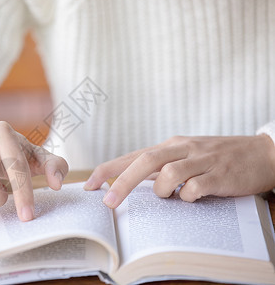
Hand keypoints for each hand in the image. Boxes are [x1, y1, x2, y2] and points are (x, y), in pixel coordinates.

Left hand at [85, 135, 274, 207]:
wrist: (261, 153)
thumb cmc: (217, 158)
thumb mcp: (186, 156)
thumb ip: (161, 167)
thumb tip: (129, 183)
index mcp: (171, 145)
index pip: (133, 155)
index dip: (109, 169)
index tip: (90, 185)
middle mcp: (183, 148)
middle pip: (145, 160)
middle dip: (123, 183)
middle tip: (109, 203)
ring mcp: (202, 160)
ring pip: (169, 173)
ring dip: (163, 190)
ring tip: (172, 196)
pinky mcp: (220, 174)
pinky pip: (195, 187)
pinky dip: (188, 196)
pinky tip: (194, 197)